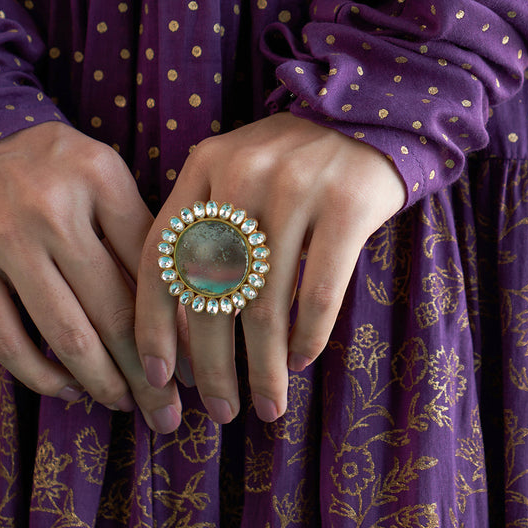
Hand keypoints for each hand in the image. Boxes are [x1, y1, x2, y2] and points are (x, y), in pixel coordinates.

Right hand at [0, 122, 181, 432]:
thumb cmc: (67, 170)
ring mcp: (5, 242)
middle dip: (148, 374)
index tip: (201, 370)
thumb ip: (145, 238)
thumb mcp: (111, 181)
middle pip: (113, 310)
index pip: (151, 269)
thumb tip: (190, 325)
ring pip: (65, 334)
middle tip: (171, 416)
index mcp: (100, 180)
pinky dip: (42, 375)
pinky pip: (7, 341)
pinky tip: (72, 390)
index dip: (180, 327)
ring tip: (130, 406)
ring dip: (103, 382)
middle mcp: (52, 211)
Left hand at [135, 114, 405, 425]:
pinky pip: (320, 291)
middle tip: (220, 411)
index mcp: (203, 165)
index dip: (153, 323)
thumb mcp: (238, 173)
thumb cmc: (295, 164)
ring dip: (265, 367)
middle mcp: (242, 172)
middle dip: (212, 365)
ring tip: (267, 405)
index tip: (158, 376)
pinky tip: (303, 362)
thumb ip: (205, 227)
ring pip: (265, 302)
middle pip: (210, 289)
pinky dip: (309, 337)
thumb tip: (181, 333)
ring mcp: (296, 186)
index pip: (160, 254)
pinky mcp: (347, 203)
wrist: (375, 116)